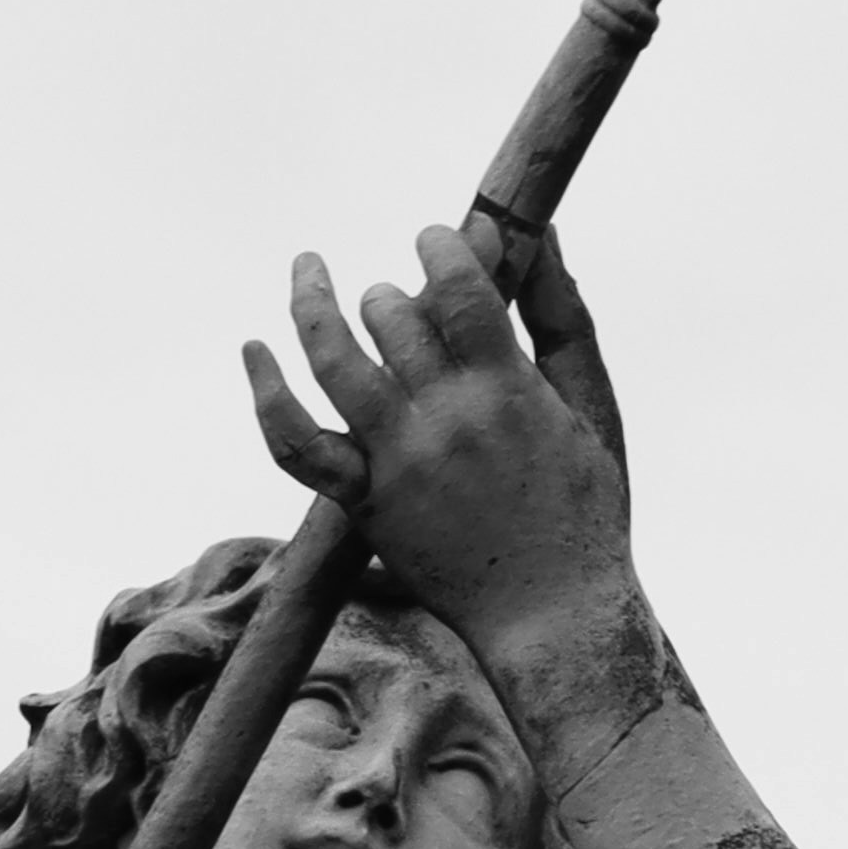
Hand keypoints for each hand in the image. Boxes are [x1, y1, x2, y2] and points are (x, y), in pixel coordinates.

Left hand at [245, 222, 633, 668]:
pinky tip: (254, 349)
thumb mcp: (593, 404)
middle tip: (405, 308)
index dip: (440, 244)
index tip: (435, 236)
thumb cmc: (584, 508)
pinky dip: (267, 395)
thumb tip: (540, 233)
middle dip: (392, 294)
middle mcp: (445, 421)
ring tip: (309, 271)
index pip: (457, 286)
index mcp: (507, 389)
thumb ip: (563, 316)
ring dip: (314, 305)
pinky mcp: (364, 502)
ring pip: (334, 361)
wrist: (552, 616)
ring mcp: (397, 462)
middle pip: (391, 317)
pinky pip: (297, 444)